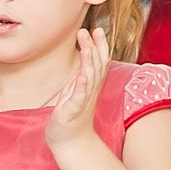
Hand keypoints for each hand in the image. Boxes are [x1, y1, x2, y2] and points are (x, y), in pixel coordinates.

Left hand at [44, 28, 111, 151]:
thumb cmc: (72, 113)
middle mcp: (90, 90)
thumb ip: (83, 70)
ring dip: (89, 63)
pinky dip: (81, 87)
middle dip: (95, 48)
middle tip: (90, 30)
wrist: (70, 141)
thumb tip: (86, 50)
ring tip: (86, 49)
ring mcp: (83, 100)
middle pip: (97, 66)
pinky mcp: (73, 111)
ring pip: (90, 79)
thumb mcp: (78, 87)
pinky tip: (81, 77)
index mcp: (91, 84)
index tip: (97, 29)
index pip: (99, 61)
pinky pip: (79, 97)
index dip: (100, 45)